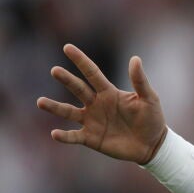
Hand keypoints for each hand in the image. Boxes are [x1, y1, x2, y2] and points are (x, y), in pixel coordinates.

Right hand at [37, 44, 167, 163]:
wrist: (153, 145)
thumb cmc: (152, 119)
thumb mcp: (149, 99)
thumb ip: (140, 81)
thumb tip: (135, 58)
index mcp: (109, 92)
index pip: (92, 73)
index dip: (81, 60)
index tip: (67, 47)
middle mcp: (96, 104)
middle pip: (78, 89)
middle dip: (67, 80)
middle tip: (55, 70)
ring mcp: (91, 121)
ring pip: (68, 112)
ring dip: (55, 107)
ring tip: (40, 102)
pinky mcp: (91, 138)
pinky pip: (74, 136)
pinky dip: (64, 136)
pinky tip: (55, 133)